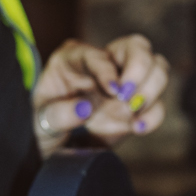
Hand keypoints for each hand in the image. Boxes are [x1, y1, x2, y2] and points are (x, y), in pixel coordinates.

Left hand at [32, 35, 168, 153]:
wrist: (54, 148)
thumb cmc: (42, 124)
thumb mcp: (38, 120)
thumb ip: (57, 114)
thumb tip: (84, 108)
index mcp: (75, 59)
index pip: (98, 54)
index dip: (107, 70)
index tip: (114, 90)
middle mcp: (104, 65)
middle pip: (138, 47)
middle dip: (140, 69)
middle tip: (129, 96)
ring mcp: (124, 84)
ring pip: (157, 68)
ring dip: (151, 90)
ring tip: (133, 113)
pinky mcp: (136, 106)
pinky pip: (157, 104)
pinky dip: (154, 115)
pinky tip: (139, 128)